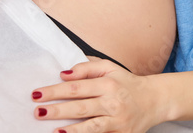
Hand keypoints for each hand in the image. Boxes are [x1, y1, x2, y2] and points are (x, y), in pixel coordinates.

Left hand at [31, 59, 161, 132]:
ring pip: (91, 127)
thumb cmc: (126, 83)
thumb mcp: (109, 67)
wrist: (154, 100)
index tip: (37, 94)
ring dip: (71, 130)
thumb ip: (87, 67)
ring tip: (54, 131)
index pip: (76, 87)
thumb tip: (64, 73)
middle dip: (57, 110)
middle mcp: (113, 102)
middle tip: (38, 112)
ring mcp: (118, 121)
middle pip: (81, 107)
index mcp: (108, 83)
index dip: (55, 91)